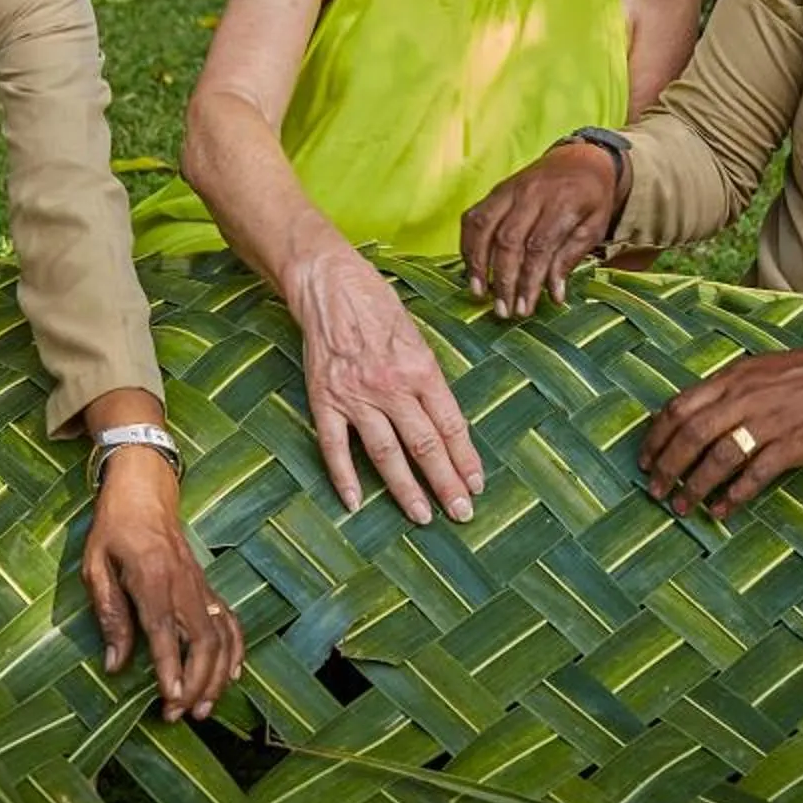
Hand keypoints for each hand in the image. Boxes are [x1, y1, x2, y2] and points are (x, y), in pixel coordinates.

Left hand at [82, 447, 243, 720]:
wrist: (145, 489)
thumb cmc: (113, 528)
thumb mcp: (95, 565)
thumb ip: (109, 614)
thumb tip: (115, 664)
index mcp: (151, 577)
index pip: (163, 630)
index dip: (169, 667)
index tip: (171, 698)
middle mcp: (183, 583)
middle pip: (200, 639)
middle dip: (196, 681)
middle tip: (182, 714)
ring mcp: (200, 585)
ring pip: (220, 635)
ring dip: (217, 674)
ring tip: (204, 707)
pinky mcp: (207, 586)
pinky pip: (230, 620)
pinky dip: (236, 649)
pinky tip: (233, 674)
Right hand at [282, 245, 484, 524]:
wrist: (331, 286)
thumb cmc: (379, 307)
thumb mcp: (418, 339)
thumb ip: (429, 381)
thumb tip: (447, 424)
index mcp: (422, 370)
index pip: (451, 426)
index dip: (466, 460)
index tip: (477, 485)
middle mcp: (392, 387)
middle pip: (425, 446)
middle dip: (446, 483)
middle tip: (462, 514)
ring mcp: (357, 396)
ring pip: (386, 453)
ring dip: (405, 489)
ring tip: (422, 517)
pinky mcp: (325, 399)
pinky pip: (334, 446)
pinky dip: (344, 477)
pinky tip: (355, 503)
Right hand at [461, 140, 618, 318]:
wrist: (580, 158)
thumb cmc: (591, 197)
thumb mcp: (594, 226)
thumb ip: (571, 257)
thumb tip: (554, 294)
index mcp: (562, 202)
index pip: (539, 247)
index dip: (529, 281)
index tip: (524, 308)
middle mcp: (532, 193)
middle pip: (509, 240)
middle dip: (503, 280)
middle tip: (503, 310)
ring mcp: (510, 189)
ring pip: (484, 226)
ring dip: (477, 262)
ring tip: (478, 292)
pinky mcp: (496, 190)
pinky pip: (474, 215)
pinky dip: (468, 243)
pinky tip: (470, 267)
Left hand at [640, 347, 802, 521]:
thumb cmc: (799, 377)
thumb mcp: (753, 371)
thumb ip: (721, 392)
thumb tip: (686, 416)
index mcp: (730, 380)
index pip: (678, 408)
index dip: (655, 437)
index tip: (643, 460)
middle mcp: (743, 399)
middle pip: (692, 435)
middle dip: (668, 467)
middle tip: (655, 491)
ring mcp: (768, 422)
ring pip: (719, 457)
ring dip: (695, 485)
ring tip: (682, 507)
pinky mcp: (792, 445)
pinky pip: (756, 473)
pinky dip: (735, 494)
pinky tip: (721, 509)